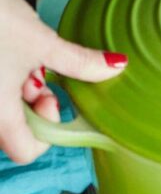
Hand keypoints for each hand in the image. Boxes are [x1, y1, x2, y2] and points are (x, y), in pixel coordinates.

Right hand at [0, 0, 127, 164]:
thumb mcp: (42, 41)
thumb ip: (80, 62)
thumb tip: (116, 65)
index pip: (25, 152)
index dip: (47, 133)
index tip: (51, 99)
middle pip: (14, 131)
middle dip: (32, 106)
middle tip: (37, 74)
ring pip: (1, 111)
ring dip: (16, 92)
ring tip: (17, 57)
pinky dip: (2, 82)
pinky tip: (4, 54)